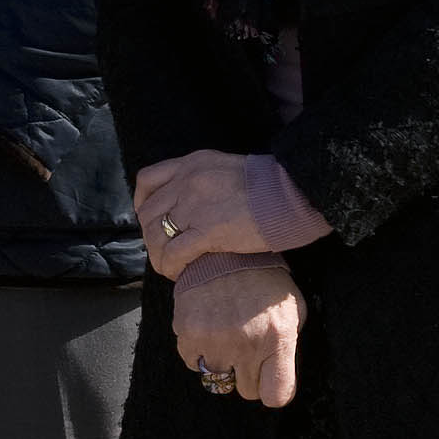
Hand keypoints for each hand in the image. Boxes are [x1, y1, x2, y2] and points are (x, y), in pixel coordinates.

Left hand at [133, 150, 331, 279]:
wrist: (295, 193)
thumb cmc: (272, 186)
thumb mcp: (228, 169)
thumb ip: (205, 181)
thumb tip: (195, 203)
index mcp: (191, 164)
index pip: (147, 180)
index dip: (143, 203)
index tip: (150, 220)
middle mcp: (186, 181)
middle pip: (149, 212)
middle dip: (151, 235)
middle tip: (164, 250)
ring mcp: (194, 205)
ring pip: (157, 234)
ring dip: (158, 254)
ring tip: (169, 267)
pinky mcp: (207, 231)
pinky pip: (174, 252)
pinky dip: (171, 266)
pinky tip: (179, 274)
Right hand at [171, 253, 304, 405]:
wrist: (224, 250)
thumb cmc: (264, 282)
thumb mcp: (292, 312)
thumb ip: (287, 347)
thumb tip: (277, 375)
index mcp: (278, 339)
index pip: (276, 396)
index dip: (272, 390)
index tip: (268, 379)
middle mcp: (247, 344)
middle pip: (246, 390)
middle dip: (247, 374)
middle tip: (246, 350)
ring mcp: (215, 339)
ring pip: (217, 378)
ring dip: (222, 363)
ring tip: (225, 339)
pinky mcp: (188, 331)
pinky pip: (191, 361)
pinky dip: (198, 351)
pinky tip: (206, 331)